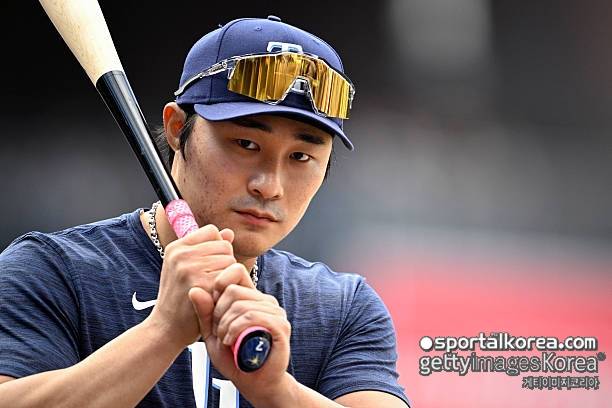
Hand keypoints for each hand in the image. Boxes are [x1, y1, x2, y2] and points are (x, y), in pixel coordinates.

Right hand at [146, 224, 235, 347]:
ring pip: (230, 260)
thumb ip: (207, 249)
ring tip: (213, 290)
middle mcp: (181, 254)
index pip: (211, 231)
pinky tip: (216, 298)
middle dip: (224, 262)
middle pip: (224, 245)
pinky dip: (227, 288)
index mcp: (177, 247)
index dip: (217, 247)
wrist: (166, 329)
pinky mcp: (201, 284)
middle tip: (212, 282)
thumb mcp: (186, 268)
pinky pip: (229, 276)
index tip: (210, 265)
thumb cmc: (181, 298)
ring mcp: (190, 268)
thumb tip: (229, 232)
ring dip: (227, 276)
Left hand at [189, 263, 291, 400]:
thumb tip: (194, 290)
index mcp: (252, 298)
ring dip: (225, 325)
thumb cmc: (235, 359)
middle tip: (219, 332)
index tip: (213, 310)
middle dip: (218, 313)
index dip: (219, 285)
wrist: (254, 383)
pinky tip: (231, 341)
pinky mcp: (280, 326)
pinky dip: (235, 329)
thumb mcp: (212, 334)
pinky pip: (252, 316)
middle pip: (232, 290)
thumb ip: (204, 312)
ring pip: (241, 304)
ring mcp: (275, 312)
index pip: (236, 271)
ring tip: (225, 340)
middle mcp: (266, 301)